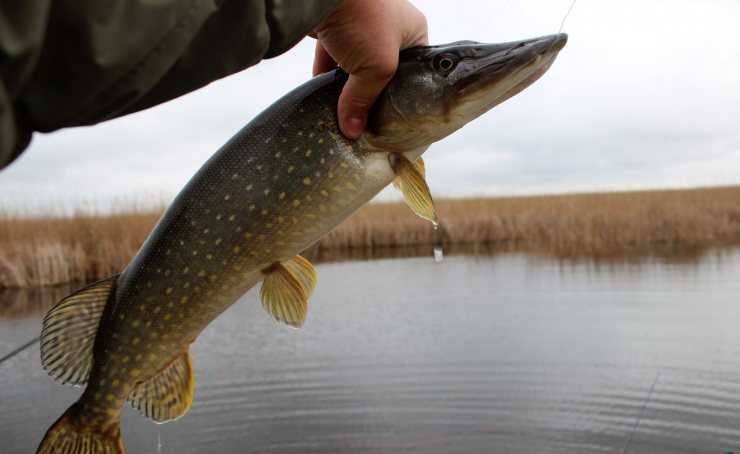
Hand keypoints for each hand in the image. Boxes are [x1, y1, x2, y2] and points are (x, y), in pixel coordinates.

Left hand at [312, 0, 427, 138]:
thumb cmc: (364, 20)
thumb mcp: (376, 67)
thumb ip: (364, 101)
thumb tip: (352, 131)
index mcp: (412, 31)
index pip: (414, 72)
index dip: (403, 96)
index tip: (391, 119)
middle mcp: (388, 27)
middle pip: (382, 72)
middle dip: (372, 95)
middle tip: (367, 121)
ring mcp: (359, 26)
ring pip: (355, 67)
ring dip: (348, 88)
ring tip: (345, 113)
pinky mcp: (333, 28)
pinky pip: (332, 59)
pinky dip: (327, 77)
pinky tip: (323, 98)